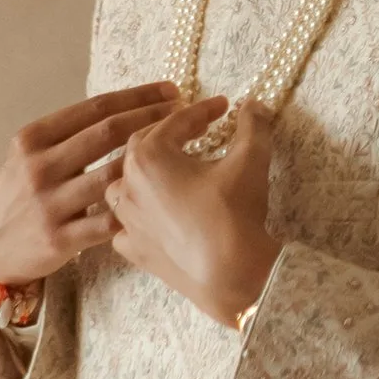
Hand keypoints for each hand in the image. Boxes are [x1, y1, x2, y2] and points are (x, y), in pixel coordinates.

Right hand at [0, 82, 183, 285]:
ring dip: (155, 161)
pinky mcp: (58, 239)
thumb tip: (130, 106)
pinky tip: (165, 197)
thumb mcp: (30, 156)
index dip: (140, 95)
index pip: (96, 107)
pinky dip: (138, 207)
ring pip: (114, 175)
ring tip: (185, 150)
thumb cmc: (20, 195)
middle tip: (187, 112)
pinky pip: (110, 220)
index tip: (172, 90)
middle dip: (155, 118)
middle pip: (109, 133)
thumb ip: (69, 133)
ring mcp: (48, 204)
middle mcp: (38, 167)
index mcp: (33, 139)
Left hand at [106, 96, 282, 327]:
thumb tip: (254, 105)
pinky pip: (125, 223)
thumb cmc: (233, 211)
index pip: (175, 122)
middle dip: (171, 133)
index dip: (201, 109)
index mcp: (149, 157)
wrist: (228, 273)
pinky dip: (139, 212)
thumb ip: (253, 125)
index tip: (222, 105)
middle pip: (142, 146)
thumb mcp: (250, 159)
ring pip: (124, 184)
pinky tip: (156, 213)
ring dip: (145, 171)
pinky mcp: (132, 249)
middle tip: (199, 129)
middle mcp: (127, 185)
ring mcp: (126, 220)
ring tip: (171, 168)